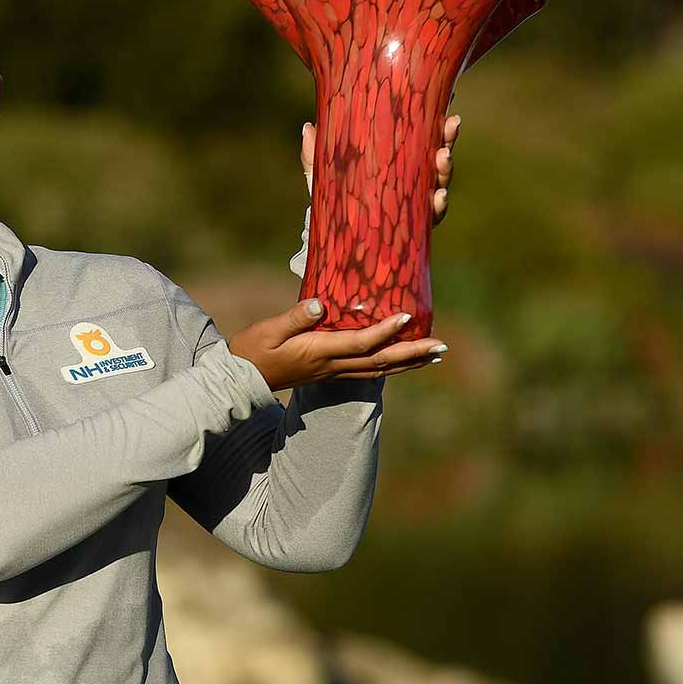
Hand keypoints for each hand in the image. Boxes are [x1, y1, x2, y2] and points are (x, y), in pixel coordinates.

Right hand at [226, 300, 447, 391]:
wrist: (240, 379)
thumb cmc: (252, 350)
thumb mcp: (268, 329)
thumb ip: (294, 317)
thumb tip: (319, 305)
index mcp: (319, 352)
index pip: (360, 342)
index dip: (385, 330)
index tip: (408, 315)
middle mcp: (332, 366)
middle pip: (380, 361)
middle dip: (412, 353)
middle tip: (442, 347)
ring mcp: (333, 373)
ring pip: (379, 370)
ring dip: (409, 362)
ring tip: (434, 355)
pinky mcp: (330, 374)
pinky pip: (369, 371)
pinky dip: (391, 366)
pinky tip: (403, 359)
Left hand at [299, 112, 459, 225]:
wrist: (333, 241)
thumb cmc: (334, 200)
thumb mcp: (325, 175)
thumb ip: (316, 154)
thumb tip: (307, 127)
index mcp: (397, 162)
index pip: (421, 138)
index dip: (436, 123)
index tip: (447, 104)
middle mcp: (412, 181)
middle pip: (438, 156)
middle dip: (448, 139)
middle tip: (453, 123)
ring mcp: (416, 204)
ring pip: (439, 183)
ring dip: (446, 169)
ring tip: (444, 156)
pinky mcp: (415, 227)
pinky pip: (431, 216)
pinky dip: (437, 206)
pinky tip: (438, 197)